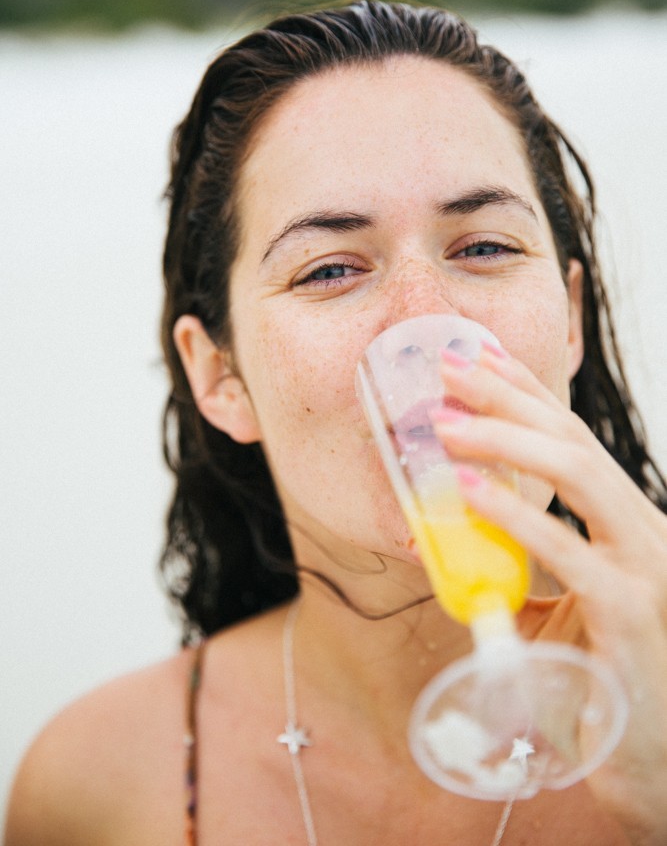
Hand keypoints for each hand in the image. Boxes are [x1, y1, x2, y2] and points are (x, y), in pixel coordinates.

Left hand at [434, 344, 666, 844]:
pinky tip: (467, 492)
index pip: (572, 437)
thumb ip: (517, 566)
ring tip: (445, 423)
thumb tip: (449, 529)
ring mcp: (642, 566)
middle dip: (507, 397)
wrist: (651, 757)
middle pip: (572, 439)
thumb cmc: (599, 676)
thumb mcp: (559, 605)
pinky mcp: (628, 611)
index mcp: (624, 522)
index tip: (476, 357)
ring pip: (579, 471)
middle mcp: (642, 530)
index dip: (524, 391)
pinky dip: (513, 514)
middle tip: (448, 370)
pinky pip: (566, 549)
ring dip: (506, 438)